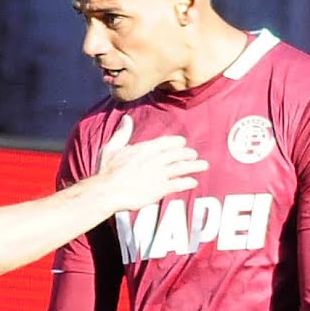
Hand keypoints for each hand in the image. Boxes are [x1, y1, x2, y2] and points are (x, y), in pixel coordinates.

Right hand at [89, 119, 204, 214]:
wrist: (107, 191)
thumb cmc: (105, 171)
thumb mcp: (111, 148)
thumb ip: (122, 133)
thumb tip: (127, 119)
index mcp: (144, 148)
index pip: (165, 142)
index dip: (176, 142)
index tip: (182, 142)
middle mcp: (155, 159)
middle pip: (177, 154)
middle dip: (187, 153)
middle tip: (194, 154)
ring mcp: (159, 174)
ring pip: (182, 167)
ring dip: (194, 166)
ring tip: (203, 165)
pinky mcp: (160, 189)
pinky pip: (178, 184)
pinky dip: (187, 182)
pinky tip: (194, 182)